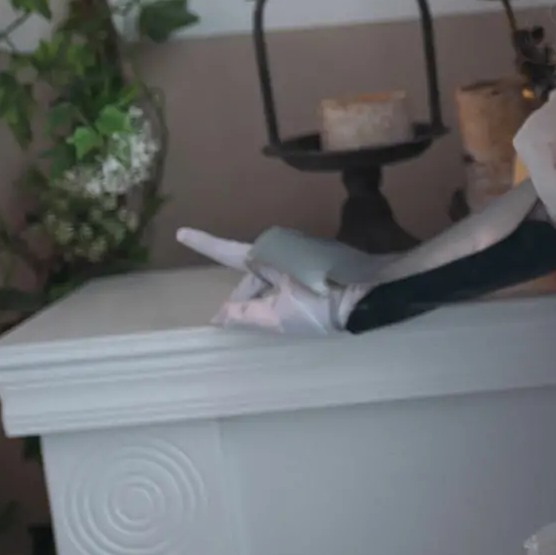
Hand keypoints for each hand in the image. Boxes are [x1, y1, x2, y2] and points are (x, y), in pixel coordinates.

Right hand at [178, 228, 360, 334]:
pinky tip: (294, 310)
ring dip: (265, 296)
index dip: (204, 244)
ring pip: (272, 275)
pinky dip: (284, 291)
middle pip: (252, 272)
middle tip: (234, 320)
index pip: (227, 252)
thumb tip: (220, 314)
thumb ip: (246, 315)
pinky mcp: (320, 260)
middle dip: (243, 295)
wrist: (373, 293)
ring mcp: (303, 251)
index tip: (182, 233)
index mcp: (267, 256)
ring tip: (272, 320)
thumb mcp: (279, 317)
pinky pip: (290, 275)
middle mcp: (283, 247)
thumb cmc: (321, 305)